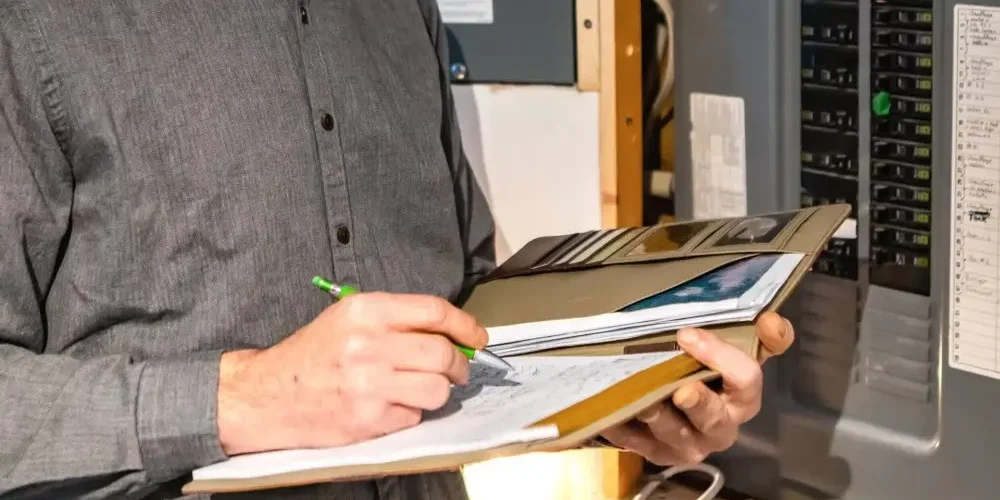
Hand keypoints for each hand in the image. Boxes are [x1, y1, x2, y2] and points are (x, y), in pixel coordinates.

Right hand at [216, 292, 487, 455]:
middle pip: (442, 353)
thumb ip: (397, 321)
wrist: (267, 394)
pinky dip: (409, 413)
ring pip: (436, 389)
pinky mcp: (368, 418)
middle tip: (456, 370)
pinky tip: (388, 405)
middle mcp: (368, 344)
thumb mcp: (348, 319)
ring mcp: (369, 384)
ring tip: (418, 389)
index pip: (434, 311)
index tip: (477, 337)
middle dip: (458, 364)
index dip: (465, 324)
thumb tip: (450, 333)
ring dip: (437, 391)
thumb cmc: (312, 355)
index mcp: (365, 311)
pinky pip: (413, 416)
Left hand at [598, 312, 793, 464]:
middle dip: (697, 402)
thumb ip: (761, 336)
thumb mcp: (736, 351)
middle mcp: (720, 427)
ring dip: (657, 415)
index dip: (721, 356)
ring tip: (641, 399)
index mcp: (743, 399)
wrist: (684, 407)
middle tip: (679, 388)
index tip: (687, 334)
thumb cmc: (711, 372)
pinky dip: (623, 428)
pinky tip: (609, 413)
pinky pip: (637, 444)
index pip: (746, 379)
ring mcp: (688, 445)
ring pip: (674, 434)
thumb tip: (772, 321)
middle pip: (713, 417)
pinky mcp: (657, 453)